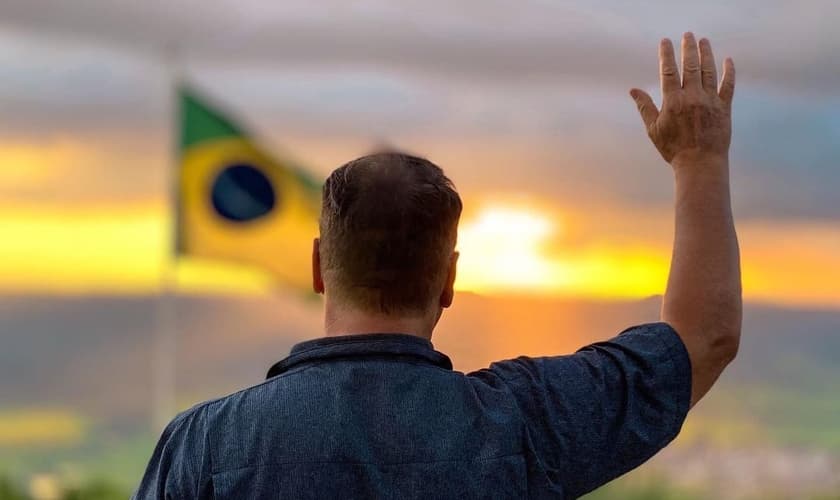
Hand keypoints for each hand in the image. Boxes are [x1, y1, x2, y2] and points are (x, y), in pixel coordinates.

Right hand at [630, 33, 734, 168]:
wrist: (699, 163)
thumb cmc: (673, 148)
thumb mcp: (653, 129)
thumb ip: (644, 107)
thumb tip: (633, 91)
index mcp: (673, 101)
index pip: (669, 71)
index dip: (666, 54)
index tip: (665, 42)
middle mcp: (692, 96)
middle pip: (690, 66)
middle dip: (689, 48)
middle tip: (688, 35)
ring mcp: (710, 100)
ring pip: (708, 71)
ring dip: (707, 54)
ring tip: (704, 41)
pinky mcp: (724, 107)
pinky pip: (728, 85)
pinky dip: (729, 72)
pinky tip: (728, 61)